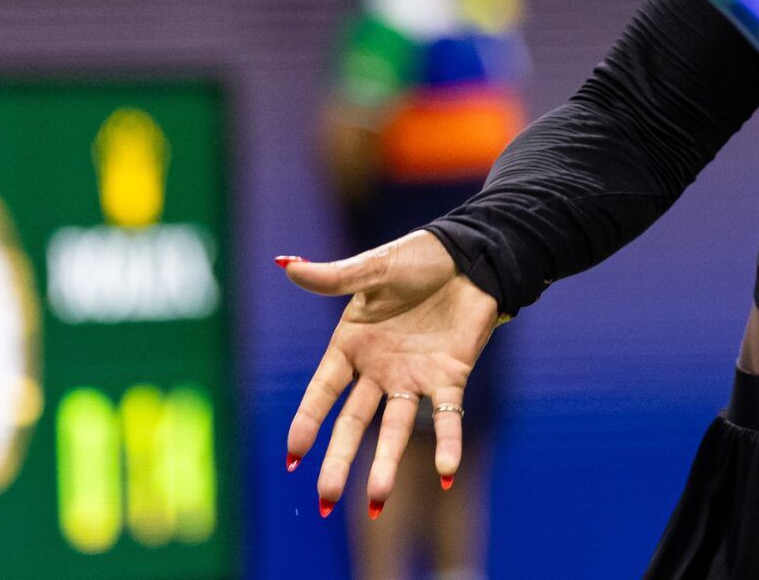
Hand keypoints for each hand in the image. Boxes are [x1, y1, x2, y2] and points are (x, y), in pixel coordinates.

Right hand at [278, 230, 499, 516]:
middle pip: (354, 422)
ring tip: (377, 502)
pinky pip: (447, 416)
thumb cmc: (419, 258)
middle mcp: (379, 369)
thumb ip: (334, 277)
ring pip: (396, 429)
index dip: (308, 421)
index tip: (292, 454)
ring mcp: (414, 377)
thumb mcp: (374, 268)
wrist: (471, 255)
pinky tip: (445, 473)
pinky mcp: (450, 376)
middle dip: (340, 460)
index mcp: (352, 345)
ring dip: (387, 464)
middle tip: (326, 498)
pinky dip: (447, 443)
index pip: (323, 391)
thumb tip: (287, 265)